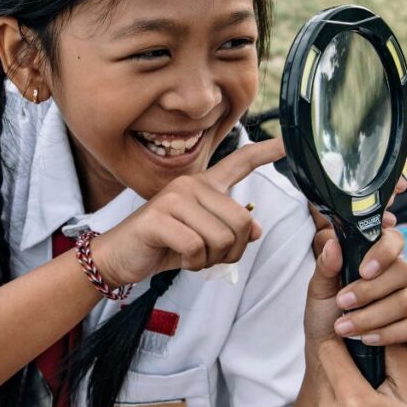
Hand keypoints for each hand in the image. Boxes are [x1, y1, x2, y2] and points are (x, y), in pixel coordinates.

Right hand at [94, 139, 284, 286]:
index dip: (265, 152)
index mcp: (204, 185)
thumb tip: (256, 229)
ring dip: (211, 259)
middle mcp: (190, 184)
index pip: (239, 163)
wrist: (119, 255)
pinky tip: (179, 258)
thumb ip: (230, 231)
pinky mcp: (158, 217)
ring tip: (192, 256)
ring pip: (221, 238)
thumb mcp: (203, 240)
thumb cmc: (163, 245)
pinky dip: (193, 263)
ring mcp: (173, 198)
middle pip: (241, 221)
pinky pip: (197, 247)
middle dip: (232, 251)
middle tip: (210, 256)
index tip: (287, 143)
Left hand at [304, 215, 406, 354]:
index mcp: (373, 260)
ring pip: (405, 301)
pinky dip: (387, 334)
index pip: (393, 239)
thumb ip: (325, 267)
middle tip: (342, 302)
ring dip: (371, 315)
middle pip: (402, 270)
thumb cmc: (325, 314)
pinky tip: (366, 339)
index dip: (385, 247)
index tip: (364, 267)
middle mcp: (395, 278)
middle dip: (370, 289)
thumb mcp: (318, 291)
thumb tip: (333, 245)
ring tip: (343, 327)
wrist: (328, 352)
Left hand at [308, 341, 406, 406]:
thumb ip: (394, 356)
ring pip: (323, 392)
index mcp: (355, 403)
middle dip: (344, 367)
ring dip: (340, 390)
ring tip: (369, 406)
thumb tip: (377, 323)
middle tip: (371, 378)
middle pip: (324, 370)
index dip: (345, 343)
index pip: (330, 350)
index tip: (361, 344)